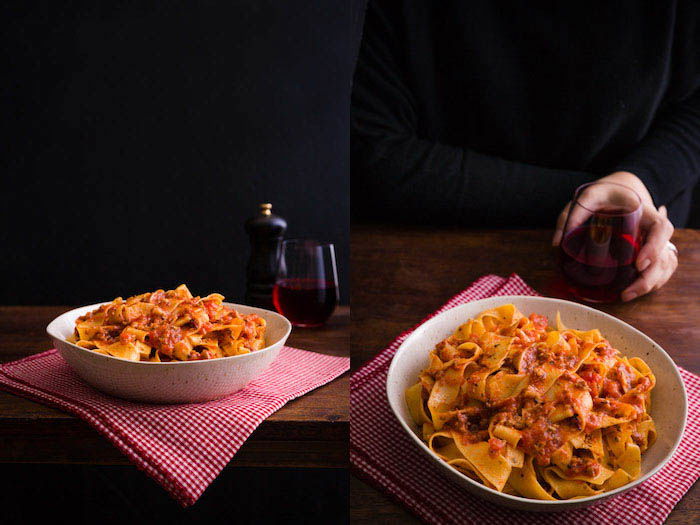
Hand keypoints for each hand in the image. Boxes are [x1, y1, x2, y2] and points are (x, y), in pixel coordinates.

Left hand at [552, 172, 676, 300]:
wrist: (620, 190)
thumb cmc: (605, 193)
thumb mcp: (588, 196)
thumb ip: (572, 215)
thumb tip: (557, 243)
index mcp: (643, 212)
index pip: (660, 228)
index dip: (654, 247)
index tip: (639, 263)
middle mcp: (653, 229)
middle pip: (665, 255)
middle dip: (650, 277)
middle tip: (628, 292)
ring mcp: (653, 241)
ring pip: (665, 266)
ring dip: (651, 283)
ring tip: (627, 295)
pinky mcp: (649, 251)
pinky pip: (660, 269)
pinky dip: (651, 282)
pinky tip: (633, 291)